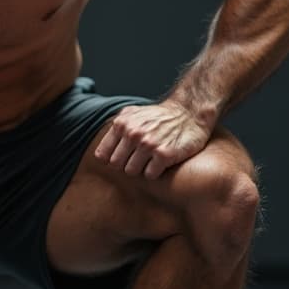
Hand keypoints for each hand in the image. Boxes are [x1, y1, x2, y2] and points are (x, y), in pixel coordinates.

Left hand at [94, 101, 213, 179]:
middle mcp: (133, 134)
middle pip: (116, 165)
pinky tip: (161, 162)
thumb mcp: (133, 114)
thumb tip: (100, 153)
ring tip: (150, 160)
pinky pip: (149, 175)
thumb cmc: (159, 116)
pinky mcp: (164, 155)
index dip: (112, 158)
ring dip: (141, 168)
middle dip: (126, 164)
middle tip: (139, 159)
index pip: (103, 155)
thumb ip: (116, 129)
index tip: (122, 157)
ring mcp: (148, 144)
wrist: (189, 113)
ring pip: (131, 172)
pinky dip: (155, 172)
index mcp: (122, 124)